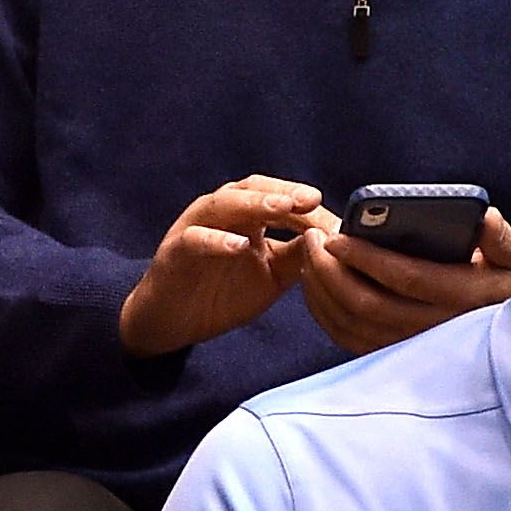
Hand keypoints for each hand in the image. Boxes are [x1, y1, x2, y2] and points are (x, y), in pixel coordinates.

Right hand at [120, 177, 323, 356]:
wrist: (172, 319)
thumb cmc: (222, 292)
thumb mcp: (271, 275)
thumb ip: (299, 256)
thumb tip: (338, 244)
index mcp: (244, 217)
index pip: (276, 197)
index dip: (304, 204)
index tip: (335, 215)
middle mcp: (219, 215)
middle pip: (251, 190)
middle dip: (282, 192)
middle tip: (311, 199)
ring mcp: (195, 229)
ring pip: (222, 205)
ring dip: (253, 204)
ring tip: (282, 208)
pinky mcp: (176, 251)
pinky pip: (196, 240)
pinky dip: (217, 240)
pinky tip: (239, 245)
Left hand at [296, 210, 510, 356]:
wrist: (510, 332)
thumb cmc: (507, 283)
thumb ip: (500, 239)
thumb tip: (486, 217)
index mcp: (467, 298)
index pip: (408, 278)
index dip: (366, 257)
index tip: (335, 234)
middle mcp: (438, 331)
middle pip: (369, 304)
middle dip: (331, 269)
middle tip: (311, 236)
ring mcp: (414, 350)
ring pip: (354, 324)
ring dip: (322, 288)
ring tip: (309, 253)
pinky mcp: (395, 359)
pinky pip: (349, 339)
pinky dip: (324, 311)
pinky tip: (315, 282)